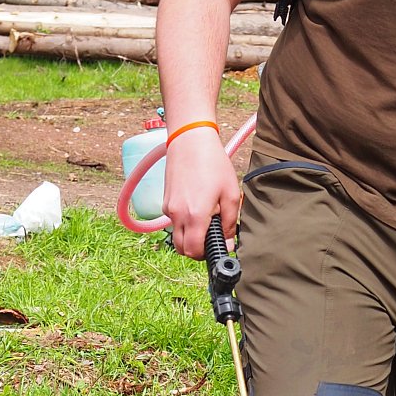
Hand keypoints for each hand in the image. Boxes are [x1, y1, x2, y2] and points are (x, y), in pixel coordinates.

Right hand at [162, 129, 240, 258]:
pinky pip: (174, 221)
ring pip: (177, 235)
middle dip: (196, 249)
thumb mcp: (230, 193)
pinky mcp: (165, 201)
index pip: (194, 251)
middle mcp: (177, 215)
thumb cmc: (213, 164)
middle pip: (182, 249)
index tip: (217, 246)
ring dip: (189, 236)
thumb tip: (228, 243)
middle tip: (211, 237)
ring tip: (205, 217)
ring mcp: (168, 208)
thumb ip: (230, 222)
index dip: (206, 254)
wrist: (189, 140)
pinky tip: (196, 205)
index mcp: (194, 215)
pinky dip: (184, 222)